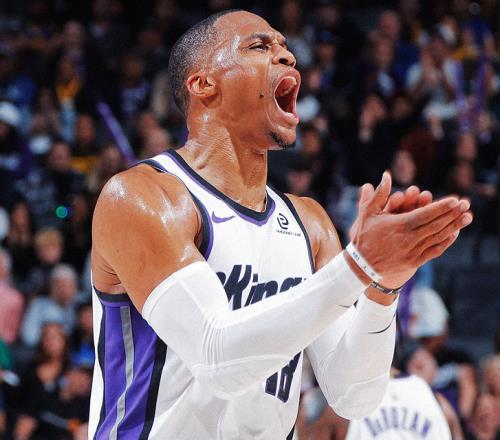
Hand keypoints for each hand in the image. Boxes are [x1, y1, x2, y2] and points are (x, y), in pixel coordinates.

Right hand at [350, 172, 471, 287]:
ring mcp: (413, 251)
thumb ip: (379, 194)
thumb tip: (386, 175)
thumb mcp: (368, 213)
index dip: (441, 207)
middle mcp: (408, 239)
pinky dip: (446, 241)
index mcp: (398, 225)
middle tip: (466, 204)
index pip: (425, 214)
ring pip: (438, 237)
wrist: (361, 265)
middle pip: (436, 225)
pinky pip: (434, 250)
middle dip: (452, 214)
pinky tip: (454, 233)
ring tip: (467, 217)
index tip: (454, 200)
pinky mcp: (414, 261)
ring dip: (454, 226)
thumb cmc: (364, 236)